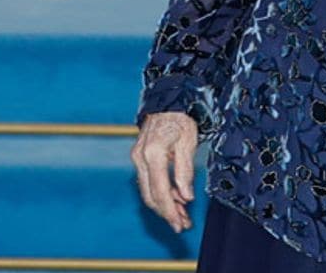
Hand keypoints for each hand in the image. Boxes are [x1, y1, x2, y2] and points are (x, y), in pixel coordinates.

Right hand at [132, 111, 198, 231]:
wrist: (166, 101)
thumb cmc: (179, 118)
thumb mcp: (188, 142)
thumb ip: (185, 171)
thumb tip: (186, 196)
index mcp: (153, 154)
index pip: (160, 191)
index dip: (170, 211)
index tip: (179, 224)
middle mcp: (140, 158)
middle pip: (150, 195)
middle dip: (166, 213)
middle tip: (182, 224)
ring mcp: (137, 158)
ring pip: (148, 191)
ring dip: (164, 205)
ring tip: (182, 214)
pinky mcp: (139, 157)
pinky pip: (148, 181)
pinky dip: (160, 192)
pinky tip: (174, 198)